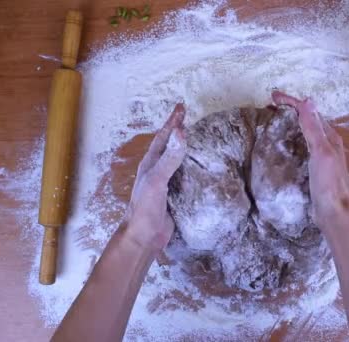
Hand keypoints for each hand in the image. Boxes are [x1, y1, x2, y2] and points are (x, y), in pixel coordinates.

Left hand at [124, 104, 186, 251]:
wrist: (143, 237)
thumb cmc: (145, 208)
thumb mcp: (157, 179)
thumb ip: (169, 158)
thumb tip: (181, 133)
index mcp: (151, 164)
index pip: (164, 137)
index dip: (172, 122)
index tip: (182, 107)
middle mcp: (158, 171)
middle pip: (171, 147)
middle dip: (180, 133)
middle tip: (191, 120)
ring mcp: (166, 184)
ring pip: (179, 162)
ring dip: (188, 151)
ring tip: (200, 141)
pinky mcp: (175, 197)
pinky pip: (186, 179)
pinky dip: (195, 170)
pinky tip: (204, 170)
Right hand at [272, 91, 348, 231]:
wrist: (334, 212)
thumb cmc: (328, 182)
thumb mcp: (321, 151)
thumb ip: (313, 128)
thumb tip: (307, 101)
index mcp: (329, 137)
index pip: (308, 111)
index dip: (291, 102)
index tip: (272, 96)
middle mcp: (327, 143)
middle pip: (307, 120)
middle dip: (290, 111)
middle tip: (270, 107)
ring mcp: (321, 156)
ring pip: (304, 133)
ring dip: (290, 125)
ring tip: (274, 122)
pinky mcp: (315, 169)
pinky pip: (301, 147)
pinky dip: (291, 140)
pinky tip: (282, 147)